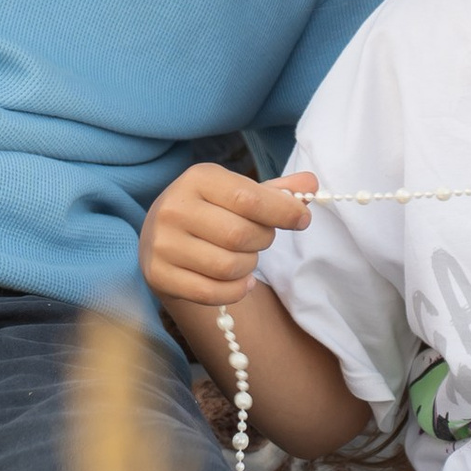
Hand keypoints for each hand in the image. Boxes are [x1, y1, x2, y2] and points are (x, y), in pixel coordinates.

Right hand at [140, 166, 316, 306]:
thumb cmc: (211, 209)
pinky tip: (241, 281)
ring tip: (246, 256)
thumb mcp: (238, 191)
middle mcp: (175, 207)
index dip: (283, 211)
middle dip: (263, 240)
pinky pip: (211, 293)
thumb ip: (276, 191)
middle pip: (240, 235)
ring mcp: (163, 243)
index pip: (248, 198)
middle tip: (263, 237)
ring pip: (228, 266)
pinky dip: (236, 290)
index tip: (303, 219)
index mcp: (198, 178)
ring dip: (249, 266)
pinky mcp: (159, 275)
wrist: (159, 234)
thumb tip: (312, 184)